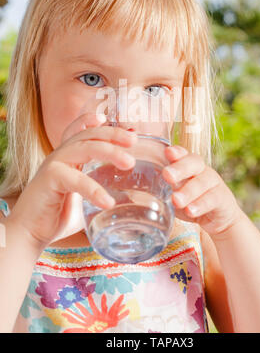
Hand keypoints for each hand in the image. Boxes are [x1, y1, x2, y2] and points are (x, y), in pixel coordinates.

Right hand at [9, 113, 136, 251]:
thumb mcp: (85, 203)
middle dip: (113, 134)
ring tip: (129, 163)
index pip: (82, 131)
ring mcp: (53, 165)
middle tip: (134, 139)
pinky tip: (108, 202)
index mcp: (68, 157)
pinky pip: (76, 179)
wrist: (28, 234)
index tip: (118, 122)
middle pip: (88, 135)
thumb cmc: (56, 217)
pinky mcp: (49, 179)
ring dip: (109, 152)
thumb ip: (104, 195)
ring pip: (84, 148)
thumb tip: (131, 199)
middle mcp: (60, 156)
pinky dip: (94, 189)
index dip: (99, 123)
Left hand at [162, 145, 242, 238]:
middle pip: (194, 163)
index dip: (176, 152)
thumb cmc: (191, 203)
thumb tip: (133, 193)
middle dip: (180, 168)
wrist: (220, 218)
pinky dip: (200, 205)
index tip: (167, 152)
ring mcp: (214, 183)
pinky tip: (190, 211)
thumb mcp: (176, 195)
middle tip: (167, 175)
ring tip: (176, 200)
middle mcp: (202, 171)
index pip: (183, 154)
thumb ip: (162, 190)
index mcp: (188, 166)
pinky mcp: (222, 199)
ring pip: (202, 182)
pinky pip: (212, 199)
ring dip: (188, 191)